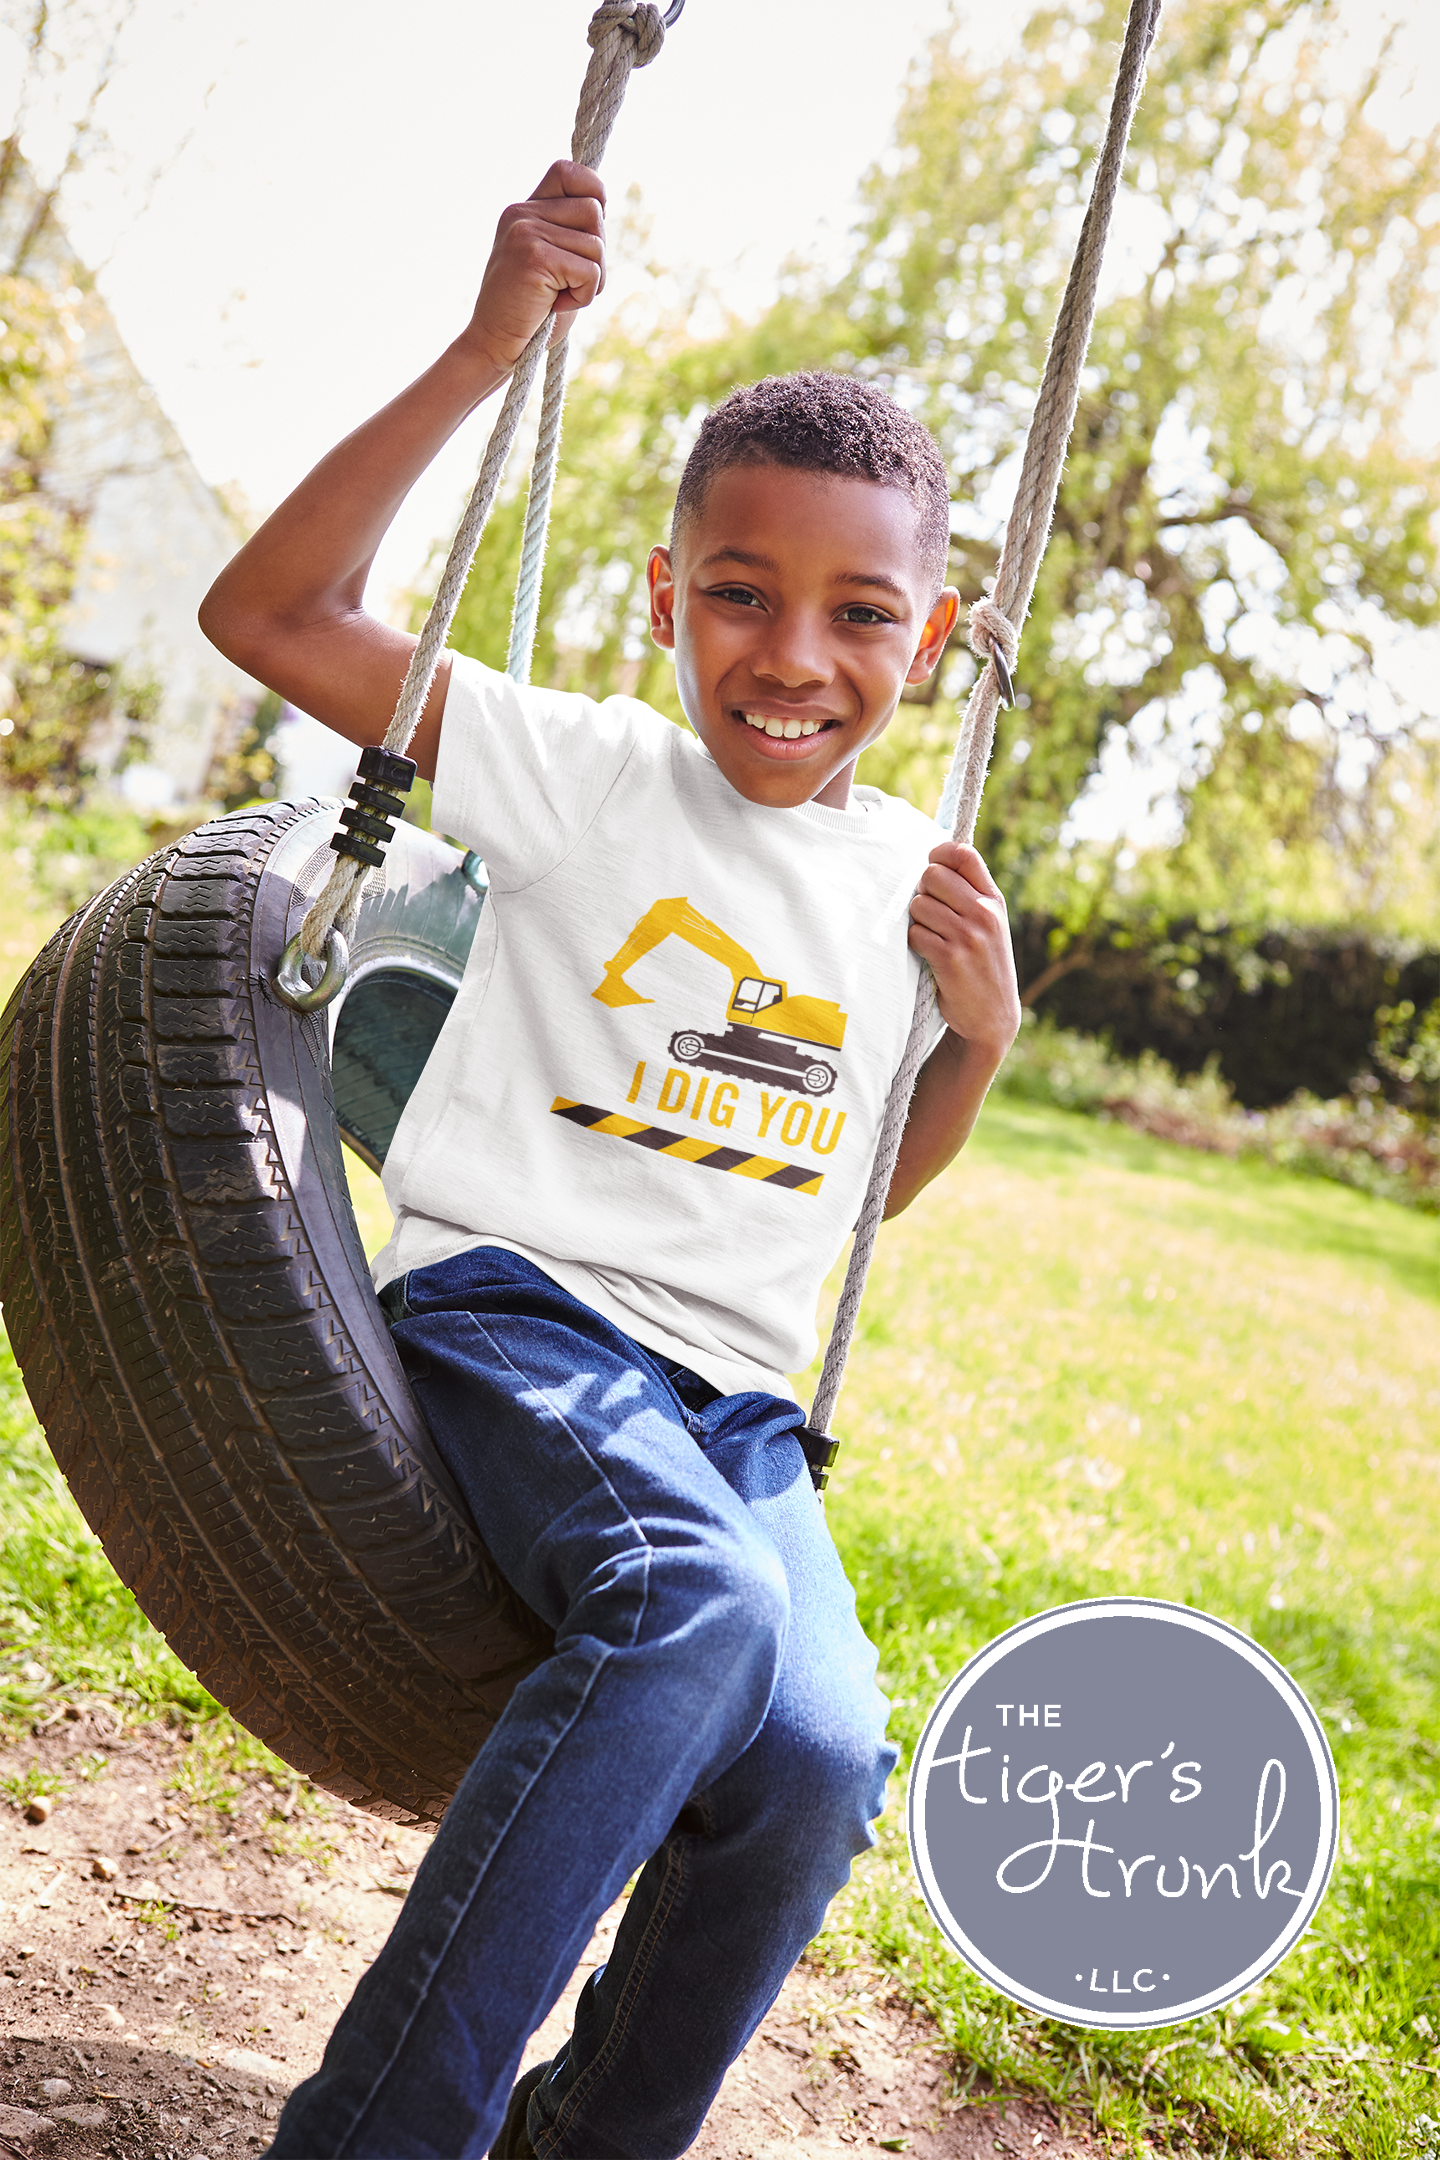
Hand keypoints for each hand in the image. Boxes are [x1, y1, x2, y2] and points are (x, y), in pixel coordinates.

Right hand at [461, 161, 606, 376]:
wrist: (494, 344)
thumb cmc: (529, 310)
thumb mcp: (551, 260)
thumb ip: (569, 231)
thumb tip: (601, 205)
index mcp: (524, 208)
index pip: (569, 171)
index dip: (593, 192)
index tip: (591, 228)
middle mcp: (522, 213)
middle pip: (594, 211)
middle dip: (596, 254)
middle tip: (569, 281)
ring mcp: (526, 232)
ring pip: (596, 243)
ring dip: (591, 280)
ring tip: (560, 295)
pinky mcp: (535, 257)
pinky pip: (590, 270)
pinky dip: (584, 296)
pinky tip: (556, 305)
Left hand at [907, 841, 1021, 1060]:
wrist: (992, 1016)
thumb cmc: (983, 964)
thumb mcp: (990, 924)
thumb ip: (970, 893)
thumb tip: (934, 861)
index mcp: (993, 900)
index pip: (964, 854)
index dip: (939, 854)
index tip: (931, 867)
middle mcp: (984, 914)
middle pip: (931, 875)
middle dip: (922, 892)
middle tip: (930, 914)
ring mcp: (968, 936)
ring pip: (919, 905)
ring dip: (917, 921)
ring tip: (933, 937)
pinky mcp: (949, 959)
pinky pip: (915, 934)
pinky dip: (916, 943)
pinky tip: (929, 955)